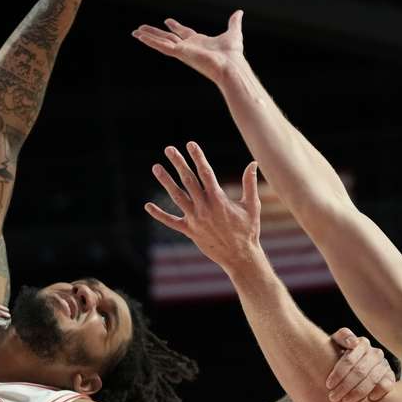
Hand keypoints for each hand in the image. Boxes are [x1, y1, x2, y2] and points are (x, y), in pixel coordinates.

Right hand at [132, 10, 246, 84]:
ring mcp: (182, 51)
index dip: (175, 26)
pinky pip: (161, 46)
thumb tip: (239, 12)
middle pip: (167, 37)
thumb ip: (234, 22)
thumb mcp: (233, 33)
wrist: (230, 65)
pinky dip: (150, 41)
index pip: (183, 33)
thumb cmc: (233, 54)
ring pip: (161, 41)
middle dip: (155, 33)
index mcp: (198, 42)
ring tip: (135, 32)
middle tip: (142, 28)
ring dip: (148, 36)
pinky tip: (140, 37)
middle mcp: (188, 47)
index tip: (167, 21)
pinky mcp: (180, 53)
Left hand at [145, 142, 261, 271]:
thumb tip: (253, 163)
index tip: (190, 144)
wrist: (240, 256)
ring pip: (177, 196)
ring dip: (166, 181)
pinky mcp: (190, 231)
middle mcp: (204, 207)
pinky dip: (159, 214)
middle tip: (169, 149)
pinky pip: (171, 222)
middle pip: (188, 180)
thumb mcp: (252, 205)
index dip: (197, 157)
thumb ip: (250, 183)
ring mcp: (195, 219)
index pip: (206, 172)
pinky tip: (148, 206)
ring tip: (156, 167)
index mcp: (219, 199)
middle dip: (178, 163)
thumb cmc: (248, 230)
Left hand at [326, 328, 395, 401]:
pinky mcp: (390, 377)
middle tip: (333, 397)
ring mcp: (384, 365)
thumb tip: (353, 342)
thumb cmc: (340, 354)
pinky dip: (379, 392)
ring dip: (358, 392)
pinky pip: (387, 385)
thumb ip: (342, 336)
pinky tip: (369, 399)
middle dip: (345, 385)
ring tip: (345, 401)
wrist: (353, 366)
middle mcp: (375, 353)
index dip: (338, 373)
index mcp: (362, 343)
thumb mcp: (337, 342)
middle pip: (360, 371)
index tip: (328, 385)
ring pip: (372, 379)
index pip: (350, 359)